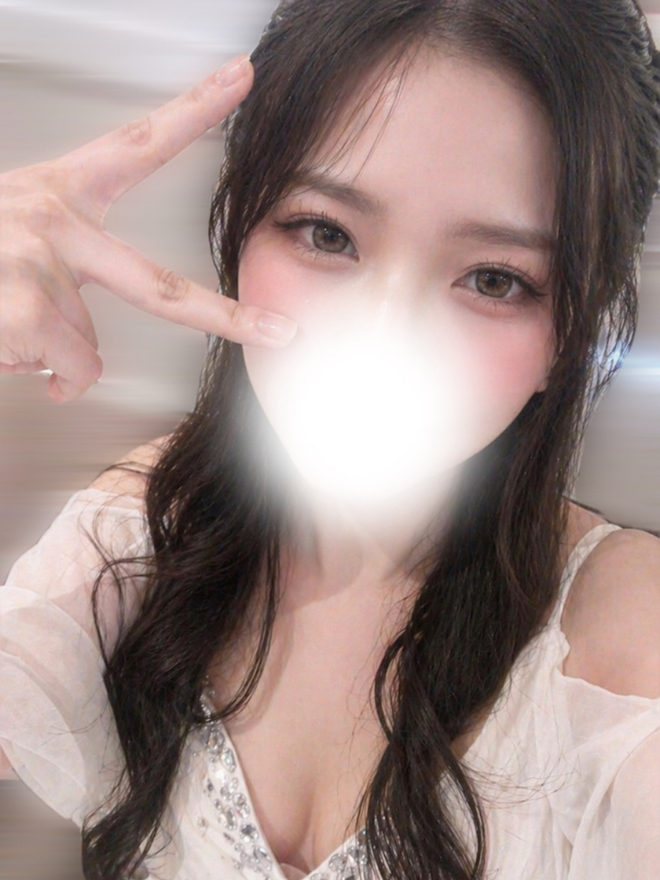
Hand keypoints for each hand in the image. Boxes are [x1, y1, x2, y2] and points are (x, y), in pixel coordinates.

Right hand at [0, 55, 296, 402]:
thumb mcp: (11, 239)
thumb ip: (63, 288)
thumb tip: (77, 373)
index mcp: (57, 194)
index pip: (136, 144)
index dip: (193, 110)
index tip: (239, 78)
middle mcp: (52, 223)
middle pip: (160, 288)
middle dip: (228, 317)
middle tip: (280, 332)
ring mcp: (37, 266)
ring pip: (87, 352)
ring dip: (50, 358)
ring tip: (4, 325)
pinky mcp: (24, 309)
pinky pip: (59, 370)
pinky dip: (32, 375)